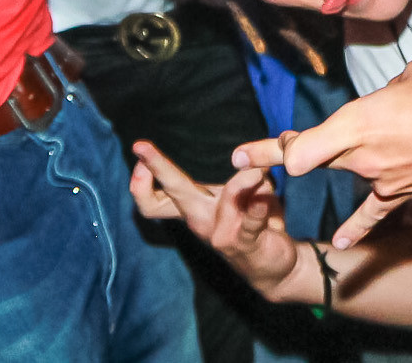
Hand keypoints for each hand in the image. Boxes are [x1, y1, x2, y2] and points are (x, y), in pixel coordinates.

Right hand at [130, 141, 302, 296]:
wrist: (273, 265)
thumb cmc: (250, 221)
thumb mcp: (235, 195)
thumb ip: (239, 177)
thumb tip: (245, 157)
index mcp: (192, 208)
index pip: (153, 200)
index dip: (141, 181)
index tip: (138, 151)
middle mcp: (200, 220)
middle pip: (172, 193)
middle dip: (158, 167)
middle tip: (140, 145)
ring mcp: (220, 233)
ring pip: (229, 196)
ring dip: (247, 180)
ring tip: (261, 173)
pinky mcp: (245, 241)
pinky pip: (252, 219)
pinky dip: (260, 204)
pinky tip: (266, 195)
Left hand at [232, 59, 411, 249]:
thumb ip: (388, 92)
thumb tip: (388, 103)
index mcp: (360, 121)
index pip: (302, 149)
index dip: (272, 151)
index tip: (242, 156)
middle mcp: (365, 155)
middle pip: (311, 160)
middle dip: (282, 155)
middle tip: (250, 155)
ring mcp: (384, 178)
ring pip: (343, 173)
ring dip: (326, 166)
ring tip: (302, 162)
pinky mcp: (405, 191)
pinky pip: (373, 212)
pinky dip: (354, 226)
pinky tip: (338, 243)